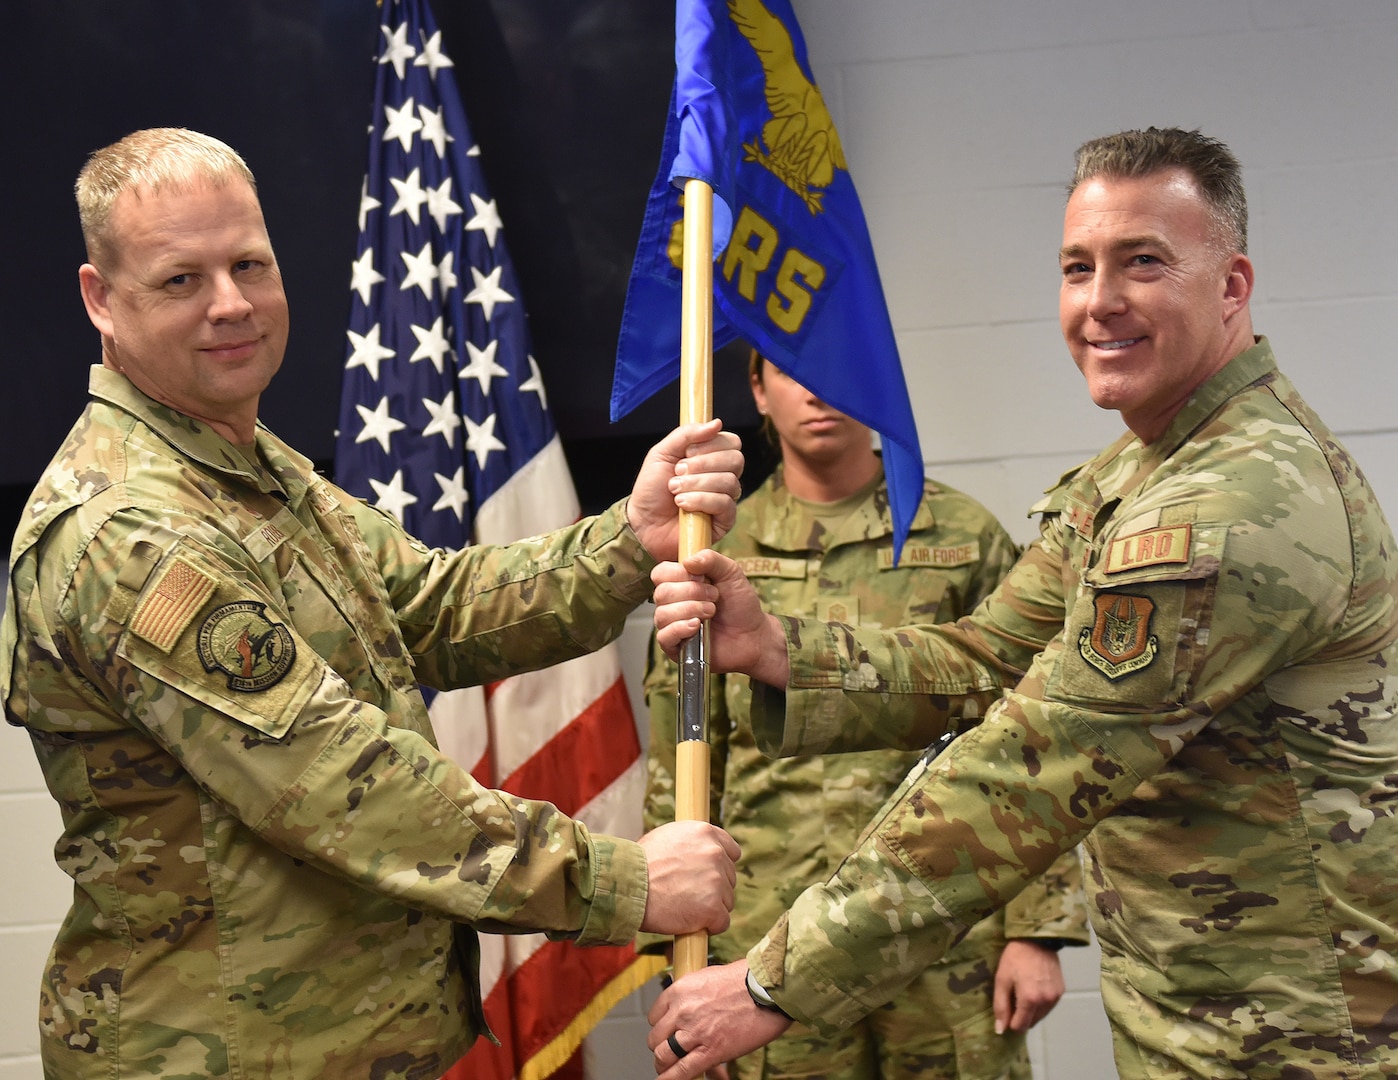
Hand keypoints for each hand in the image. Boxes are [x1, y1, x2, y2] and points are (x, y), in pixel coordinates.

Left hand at [627, 421, 743, 559]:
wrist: (642, 522)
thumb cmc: (652, 488)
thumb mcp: (662, 453)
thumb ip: (686, 434)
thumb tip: (717, 423)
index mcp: (712, 458)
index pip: (732, 442)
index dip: (712, 445)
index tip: (687, 452)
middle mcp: (723, 477)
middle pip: (736, 460)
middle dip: (703, 464)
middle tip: (678, 472)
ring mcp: (725, 499)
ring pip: (729, 482)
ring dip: (696, 483)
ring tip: (674, 490)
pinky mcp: (724, 521)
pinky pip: (724, 504)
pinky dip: (700, 500)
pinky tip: (682, 504)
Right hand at [638, 821, 740, 935]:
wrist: (627, 886)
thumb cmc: (640, 864)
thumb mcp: (667, 837)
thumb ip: (692, 843)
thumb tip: (701, 852)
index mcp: (705, 832)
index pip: (731, 852)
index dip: (719, 866)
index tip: (706, 876)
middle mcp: (715, 853)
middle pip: (729, 878)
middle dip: (713, 888)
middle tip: (686, 893)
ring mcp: (716, 880)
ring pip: (726, 901)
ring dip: (710, 907)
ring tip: (682, 906)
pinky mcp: (713, 907)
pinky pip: (721, 922)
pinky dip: (708, 926)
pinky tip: (689, 922)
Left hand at [648, 961, 790, 1078]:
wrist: (767, 989)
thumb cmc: (745, 979)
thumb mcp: (709, 977)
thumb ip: (694, 994)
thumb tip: (691, 1006)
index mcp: (680, 990)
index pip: (655, 1015)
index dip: (661, 1026)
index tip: (668, 1031)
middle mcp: (682, 1011)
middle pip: (656, 1037)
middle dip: (662, 1045)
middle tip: (671, 1049)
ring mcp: (695, 1032)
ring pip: (663, 1056)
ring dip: (665, 1064)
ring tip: (670, 1067)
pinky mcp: (711, 1051)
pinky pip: (682, 1071)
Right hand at [651, 549, 789, 685]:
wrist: (752, 635)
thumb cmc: (740, 605)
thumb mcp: (731, 573)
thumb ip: (711, 559)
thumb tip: (687, 560)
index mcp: (679, 583)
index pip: (660, 573)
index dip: (680, 574)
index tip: (704, 579)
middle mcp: (671, 603)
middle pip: (662, 593)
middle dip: (692, 593)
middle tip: (714, 597)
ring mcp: (671, 625)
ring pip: (662, 614)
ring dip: (691, 610)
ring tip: (711, 612)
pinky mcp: (674, 646)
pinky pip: (664, 636)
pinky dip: (681, 629)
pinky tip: (697, 627)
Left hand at [993, 940, 1065, 1033]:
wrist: (1036, 939)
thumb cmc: (1015, 958)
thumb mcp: (1002, 980)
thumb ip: (1001, 1006)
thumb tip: (1001, 1030)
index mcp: (1030, 999)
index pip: (1020, 1026)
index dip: (1010, 1022)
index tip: (1006, 1009)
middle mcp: (1046, 1001)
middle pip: (1031, 1022)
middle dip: (1021, 1016)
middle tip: (1014, 997)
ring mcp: (1056, 997)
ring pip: (1041, 1016)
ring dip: (1031, 1010)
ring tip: (1024, 990)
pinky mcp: (1061, 991)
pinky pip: (1048, 1006)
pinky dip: (1040, 1003)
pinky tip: (1034, 987)